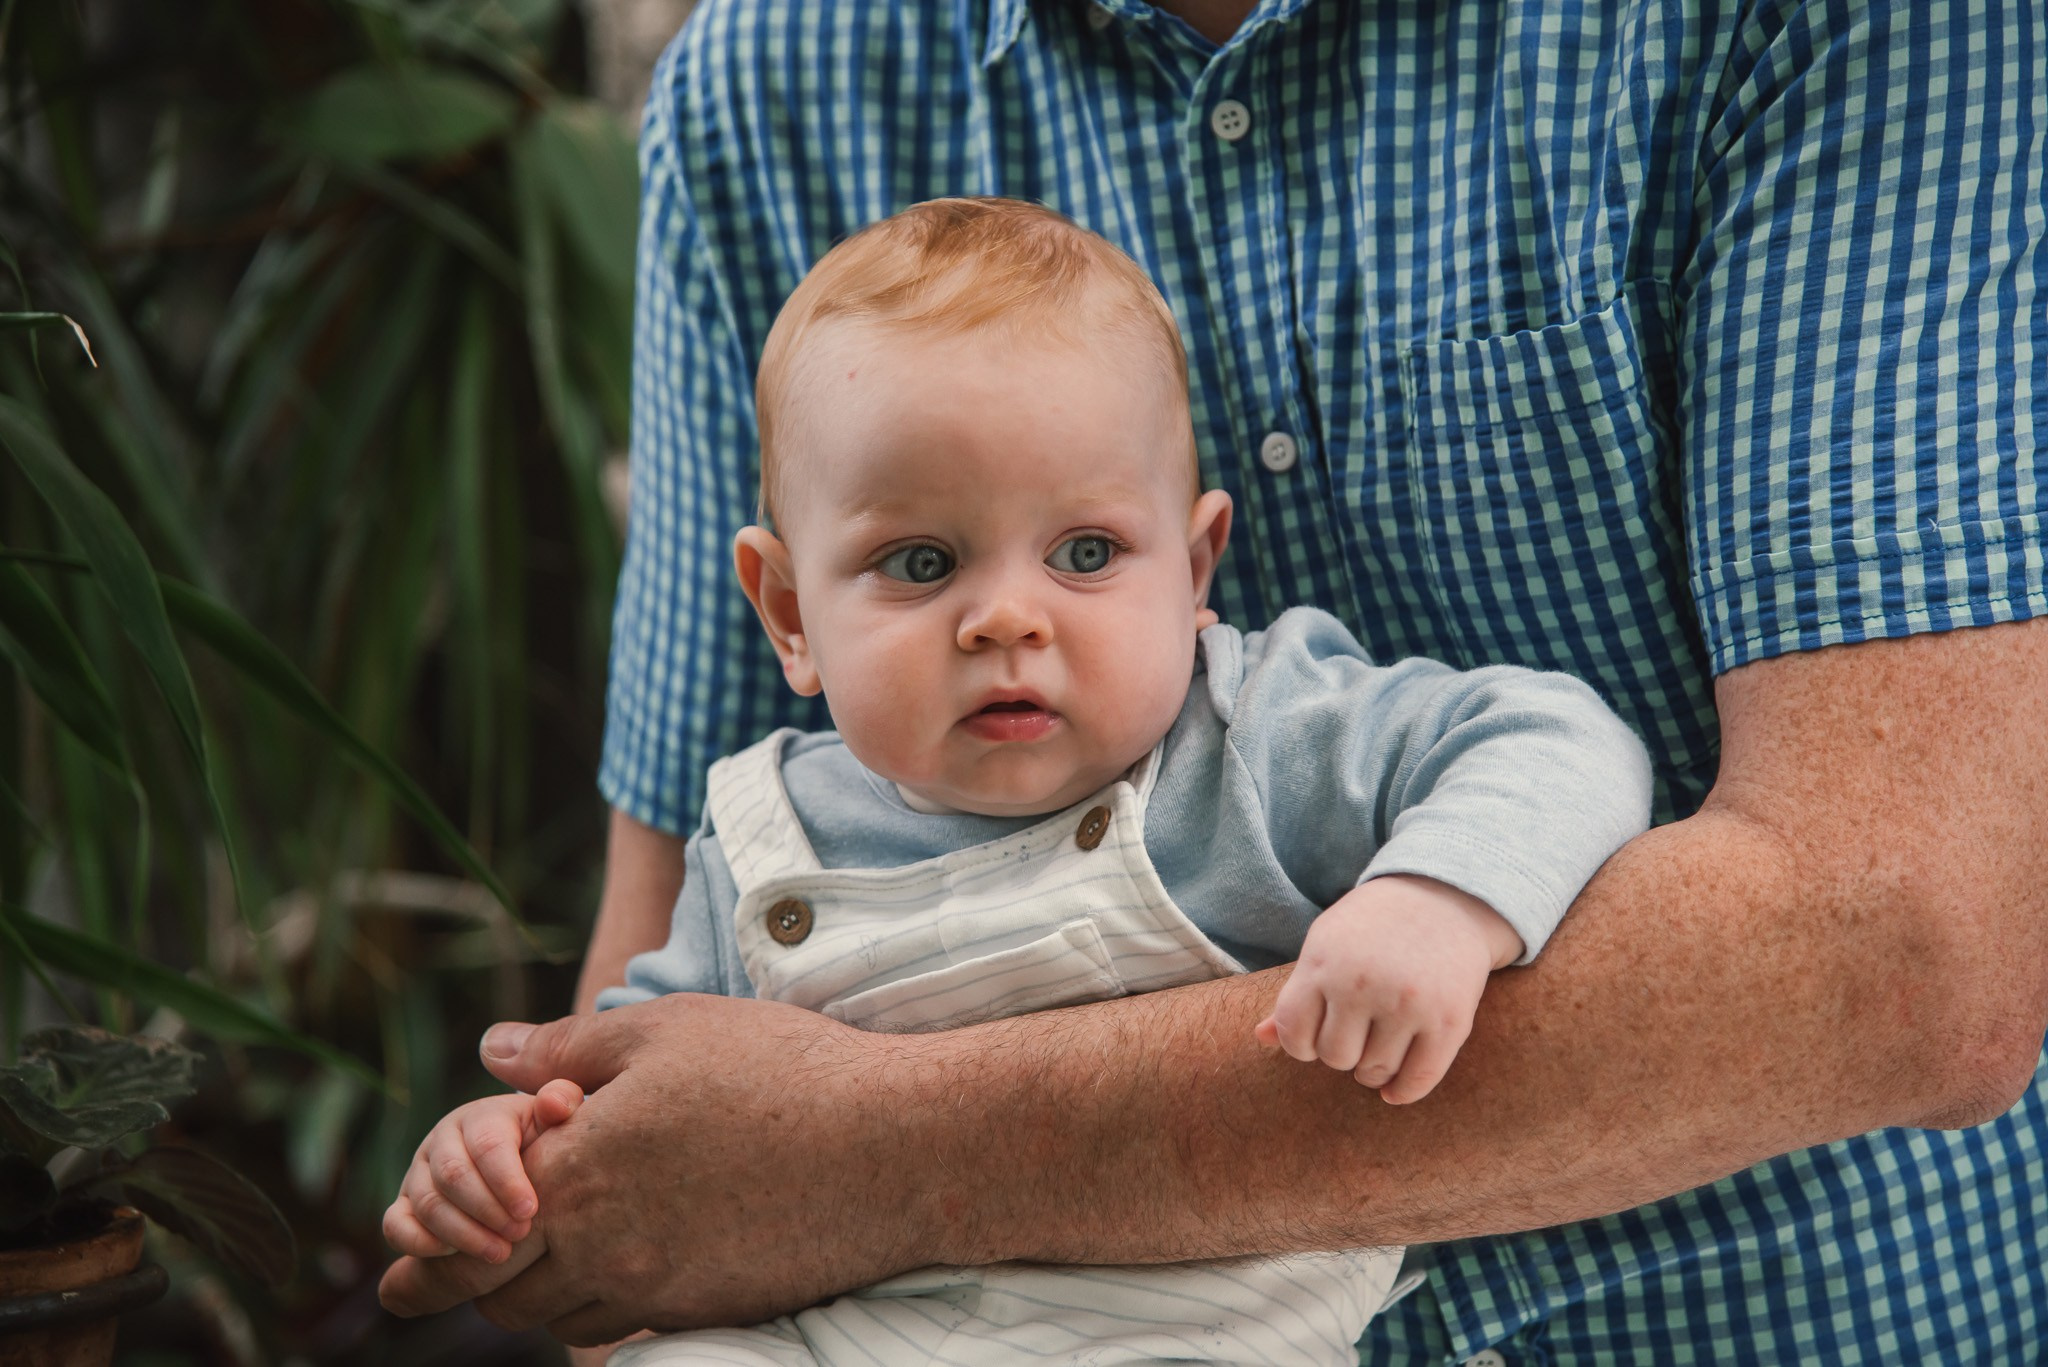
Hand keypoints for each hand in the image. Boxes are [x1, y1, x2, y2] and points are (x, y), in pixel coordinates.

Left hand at [377, 992, 924, 1346]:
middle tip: (426, 1283)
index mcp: (579, 1174)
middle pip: (501, 1294)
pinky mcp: (711, 1311)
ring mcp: (660, 1290)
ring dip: (530, 1299)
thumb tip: (488, 1053)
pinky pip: (624, 1328)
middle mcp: (606, 1249)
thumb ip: (566, 1048)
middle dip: (461, 1285)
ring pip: (559, 1320)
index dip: (423, 1248)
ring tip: (524, 1273)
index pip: (468, 1230)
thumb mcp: (666, 1031)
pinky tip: (609, 1280)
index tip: (390, 1266)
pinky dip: (596, 1311)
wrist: (894, 1147)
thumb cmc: (780, 1070)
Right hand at [383, 1079, 583, 1262]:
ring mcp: (419, 1172)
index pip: (487, 1145)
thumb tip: (554, 1105)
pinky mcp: (404, 1204)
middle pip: (453, 1175)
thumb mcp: (554, 1117)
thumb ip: (560, 1101)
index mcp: (481, 1116)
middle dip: (487, 1210)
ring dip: (463, 1233)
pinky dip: (419, 1243)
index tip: (530, 1210)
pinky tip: (453, 1256)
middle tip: (519, 1234)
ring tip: (499, 1253)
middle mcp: (443, 1140)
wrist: (515, 1154)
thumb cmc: (540, 1139)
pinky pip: (395, 1225)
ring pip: (427, 1202)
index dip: (507, 1180)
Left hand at [1254, 874, 1520, 1103]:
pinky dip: (1402, 1091)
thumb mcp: (1325, 944)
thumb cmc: (1373, 925)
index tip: (1315, 1036)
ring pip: (1374, 1071)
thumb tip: (1260, 1038)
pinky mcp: (1449, 1021)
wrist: (1444, 896)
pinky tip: (1395, 1088)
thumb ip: (1296, 993)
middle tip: (1355, 1036)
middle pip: (1335, 1057)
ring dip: (1372, 1070)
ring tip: (1377, 1048)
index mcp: (1324, 963)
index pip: (1293, 1032)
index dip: (1299, 1044)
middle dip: (1340, 1053)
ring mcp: (1408, 1004)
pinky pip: (1418, 1079)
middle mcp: (1362, 985)